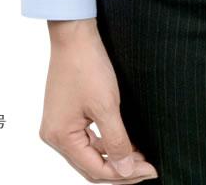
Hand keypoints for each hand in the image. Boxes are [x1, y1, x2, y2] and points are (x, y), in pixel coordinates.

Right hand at [40, 18, 158, 181]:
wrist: (74, 35)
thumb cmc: (87, 65)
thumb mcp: (106, 106)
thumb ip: (116, 141)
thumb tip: (124, 170)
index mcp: (61, 137)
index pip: (95, 169)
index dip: (124, 174)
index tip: (150, 170)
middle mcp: (55, 136)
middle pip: (91, 165)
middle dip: (120, 169)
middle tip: (147, 167)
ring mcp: (59, 124)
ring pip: (89, 153)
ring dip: (114, 156)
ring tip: (139, 156)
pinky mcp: (66, 114)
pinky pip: (86, 138)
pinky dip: (105, 143)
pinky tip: (124, 141)